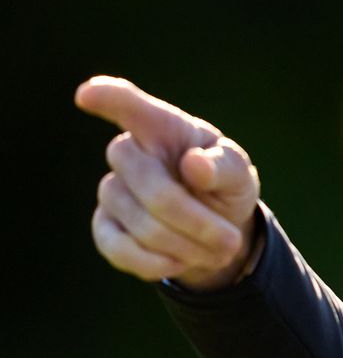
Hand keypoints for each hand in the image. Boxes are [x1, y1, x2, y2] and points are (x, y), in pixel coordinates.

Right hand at [78, 76, 261, 290]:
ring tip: (218, 251)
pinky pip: (120, 251)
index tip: (88, 94)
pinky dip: (157, 263)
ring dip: (187, 246)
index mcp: (163, 128)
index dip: (109, 99)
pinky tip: (181, 261)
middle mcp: (130, 155)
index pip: (131, 107)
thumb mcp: (239, 173)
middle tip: (231, 240)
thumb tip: (194, 165)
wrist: (214, 229)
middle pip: (148, 184)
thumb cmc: (223, 185)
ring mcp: (112, 191)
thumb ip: (225, 165)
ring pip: (141, 224)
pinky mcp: (105, 228)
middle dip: (194, 219)